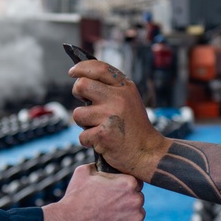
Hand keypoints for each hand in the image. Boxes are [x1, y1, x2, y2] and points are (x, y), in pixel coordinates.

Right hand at [40, 164, 144, 220]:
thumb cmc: (76, 197)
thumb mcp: (84, 172)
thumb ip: (99, 166)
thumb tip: (102, 165)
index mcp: (128, 182)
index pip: (135, 183)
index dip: (124, 188)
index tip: (114, 193)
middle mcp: (136, 199)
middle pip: (137, 198)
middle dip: (127, 201)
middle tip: (110, 206)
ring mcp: (136, 217)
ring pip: (137, 214)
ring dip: (128, 215)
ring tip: (110, 218)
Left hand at [69, 59, 168, 178]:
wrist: (147, 152)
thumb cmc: (133, 126)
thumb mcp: (129, 99)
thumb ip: (111, 88)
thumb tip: (81, 78)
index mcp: (125, 87)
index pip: (100, 68)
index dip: (82, 68)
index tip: (73, 72)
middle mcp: (118, 98)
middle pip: (81, 85)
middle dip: (77, 94)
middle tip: (86, 103)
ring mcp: (111, 116)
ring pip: (77, 114)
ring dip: (84, 124)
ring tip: (99, 128)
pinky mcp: (104, 134)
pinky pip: (82, 135)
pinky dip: (89, 141)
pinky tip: (102, 142)